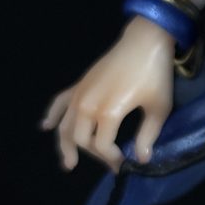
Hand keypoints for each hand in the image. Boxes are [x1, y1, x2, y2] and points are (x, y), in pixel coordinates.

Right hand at [39, 16, 175, 172]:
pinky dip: (52, 115)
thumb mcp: (159, 107)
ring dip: (65, 144)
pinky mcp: (79, 84)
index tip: (125, 163)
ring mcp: (80, 93)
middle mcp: (87, 105)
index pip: (102, 147)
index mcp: (108, 113)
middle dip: (94, 154)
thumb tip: (142, 159)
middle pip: (81, 139)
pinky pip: (60, 102)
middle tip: (109, 162)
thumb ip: (148, 135)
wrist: (144, 41)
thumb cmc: (155, 74)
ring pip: (66, 126)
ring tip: (69, 163)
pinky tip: (46, 126)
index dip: (112, 159)